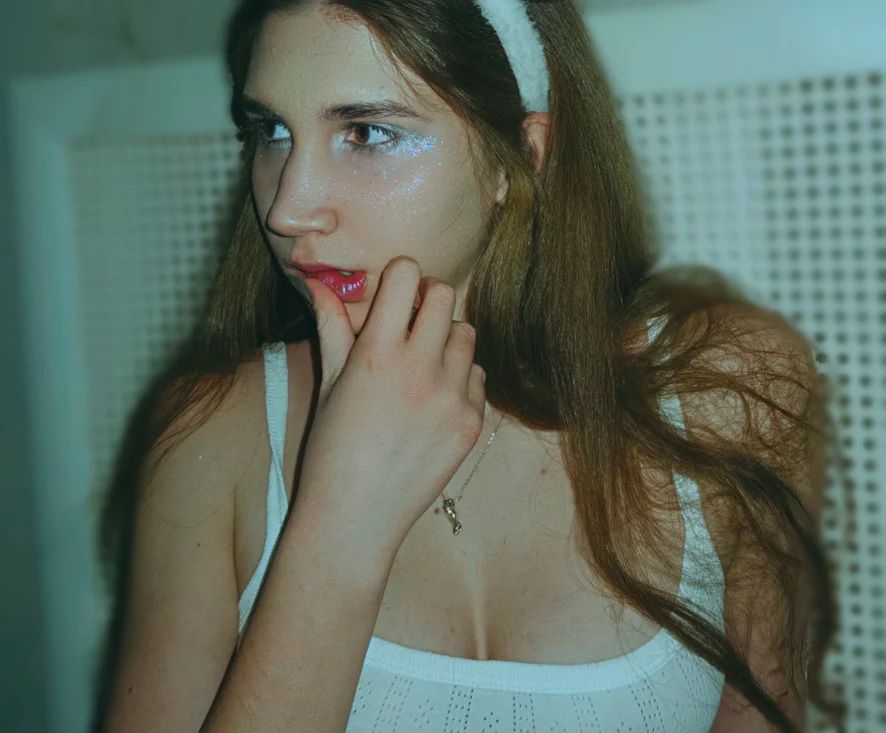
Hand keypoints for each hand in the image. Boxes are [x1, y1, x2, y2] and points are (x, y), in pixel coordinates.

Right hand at [294, 256, 487, 555]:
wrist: (356, 517)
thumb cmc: (332, 449)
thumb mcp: (328, 383)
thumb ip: (332, 327)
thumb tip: (318, 283)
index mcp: (377, 353)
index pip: (408, 275)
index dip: (400, 276)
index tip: (394, 293)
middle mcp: (420, 369)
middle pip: (446, 295)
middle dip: (429, 299)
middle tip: (413, 322)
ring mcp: (452, 398)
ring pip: (467, 335)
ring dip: (447, 340)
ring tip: (423, 365)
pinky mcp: (472, 424)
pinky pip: (478, 378)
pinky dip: (461, 380)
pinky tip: (434, 401)